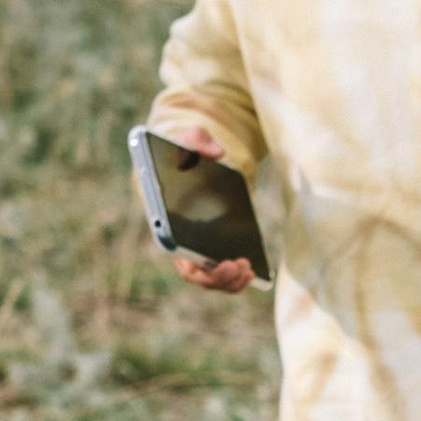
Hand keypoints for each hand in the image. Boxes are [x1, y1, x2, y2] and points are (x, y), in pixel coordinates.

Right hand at [160, 117, 255, 293]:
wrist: (192, 161)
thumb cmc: (185, 153)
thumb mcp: (189, 140)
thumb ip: (198, 140)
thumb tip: (217, 153)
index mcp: (167, 219)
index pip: (173, 248)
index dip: (189, 261)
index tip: (205, 260)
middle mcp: (180, 241)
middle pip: (196, 274)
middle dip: (216, 276)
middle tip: (238, 265)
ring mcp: (198, 249)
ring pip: (212, 279)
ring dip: (230, 281)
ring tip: (248, 268)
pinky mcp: (215, 251)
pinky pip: (224, 275)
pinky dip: (237, 278)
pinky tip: (253, 270)